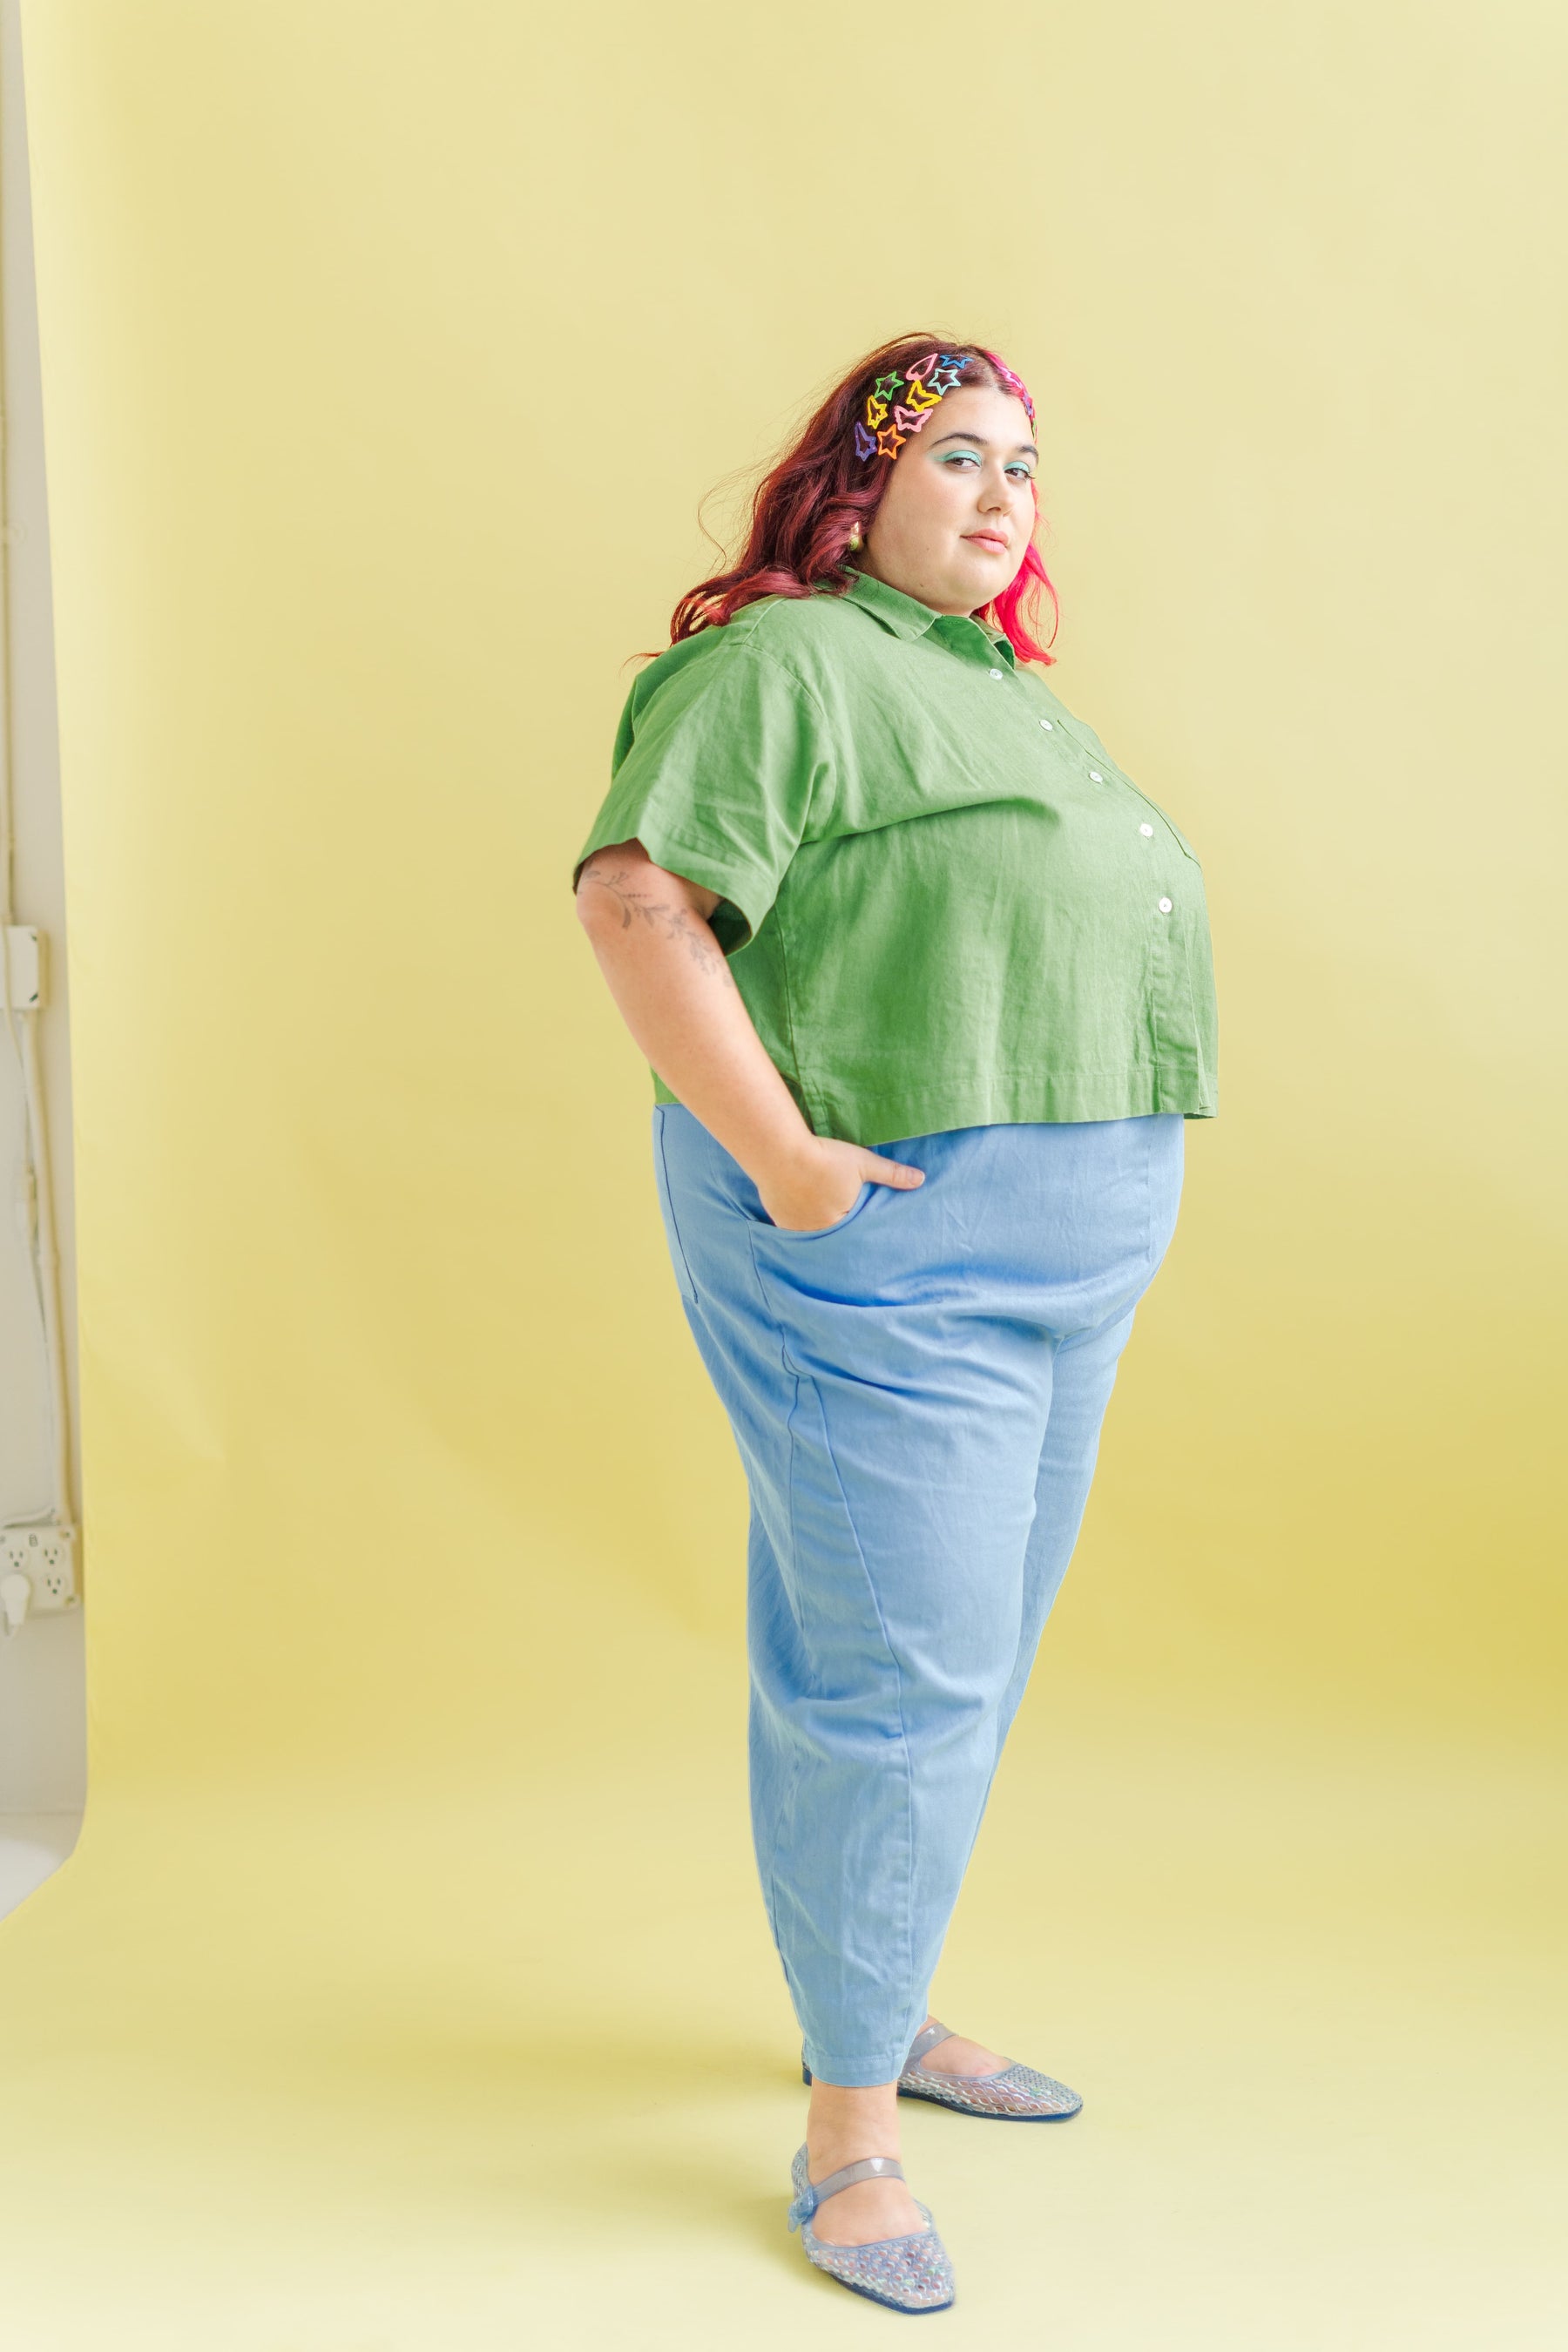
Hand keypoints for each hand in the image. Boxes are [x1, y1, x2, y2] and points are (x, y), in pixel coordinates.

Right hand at [756, 1136, 923, 1233]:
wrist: (779, 1152)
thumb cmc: (824, 1157)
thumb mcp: (863, 1163)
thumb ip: (892, 1174)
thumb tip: (921, 1180)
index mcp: (839, 1222)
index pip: (854, 1231)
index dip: (857, 1224)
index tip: (859, 1220)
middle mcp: (816, 1232)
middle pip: (831, 1234)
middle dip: (837, 1228)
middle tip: (837, 1216)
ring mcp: (794, 1228)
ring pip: (810, 1232)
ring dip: (815, 1225)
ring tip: (818, 1213)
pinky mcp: (777, 1219)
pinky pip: (791, 1226)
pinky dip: (797, 1220)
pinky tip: (800, 1209)